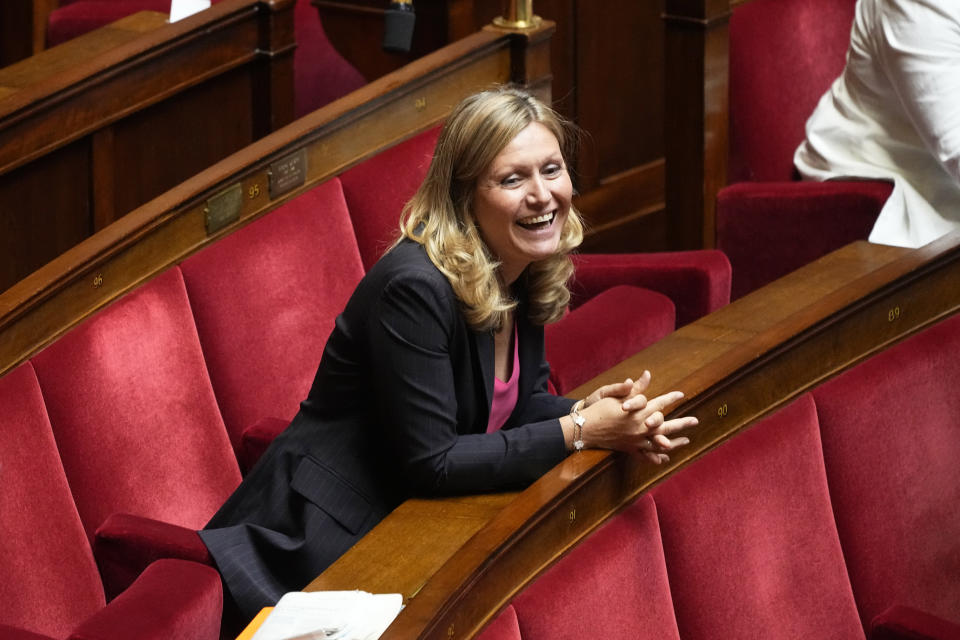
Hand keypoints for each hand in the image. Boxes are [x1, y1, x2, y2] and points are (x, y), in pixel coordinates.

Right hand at [576, 371, 696, 464]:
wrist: (584, 428)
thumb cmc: (598, 409)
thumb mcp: (614, 394)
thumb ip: (634, 388)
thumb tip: (647, 374)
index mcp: (639, 412)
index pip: (660, 403)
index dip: (671, 398)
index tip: (681, 394)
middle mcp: (641, 428)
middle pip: (666, 426)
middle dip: (682, 423)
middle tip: (695, 421)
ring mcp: (636, 440)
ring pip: (660, 443)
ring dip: (674, 442)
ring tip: (686, 441)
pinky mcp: (629, 449)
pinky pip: (646, 455)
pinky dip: (656, 457)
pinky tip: (665, 459)